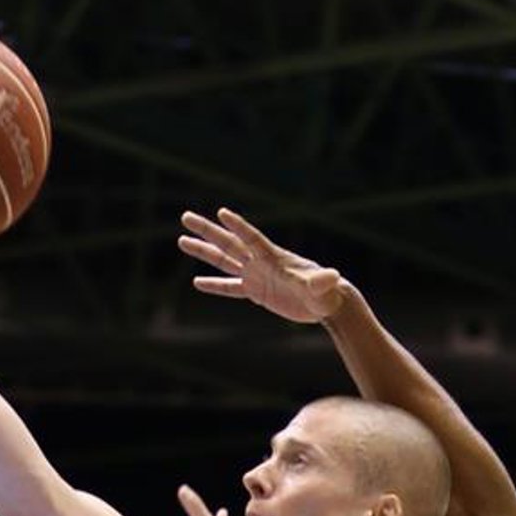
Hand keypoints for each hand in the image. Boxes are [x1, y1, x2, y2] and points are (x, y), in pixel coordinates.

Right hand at [178, 207, 343, 323]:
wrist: (325, 302)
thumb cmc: (325, 294)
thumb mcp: (322, 288)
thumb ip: (322, 281)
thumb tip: (333, 276)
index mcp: (273, 258)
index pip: (251, 239)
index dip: (237, 227)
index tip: (221, 213)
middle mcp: (260, 262)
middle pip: (229, 242)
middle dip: (207, 230)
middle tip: (186, 217)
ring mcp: (256, 275)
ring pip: (224, 261)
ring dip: (204, 251)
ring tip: (182, 241)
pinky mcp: (256, 291)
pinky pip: (230, 287)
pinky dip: (215, 285)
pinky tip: (197, 281)